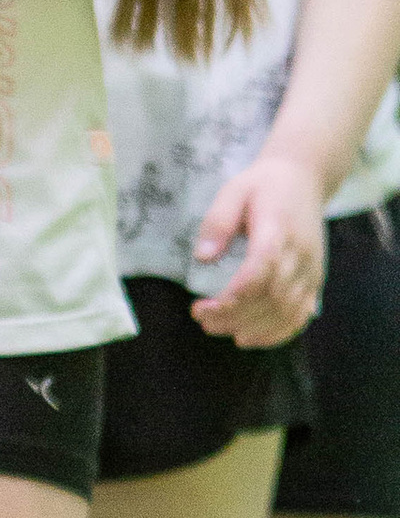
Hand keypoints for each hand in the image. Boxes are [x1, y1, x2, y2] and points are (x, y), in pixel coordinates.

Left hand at [189, 154, 324, 348]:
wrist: (305, 179)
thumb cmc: (264, 185)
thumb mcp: (234, 190)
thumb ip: (218, 221)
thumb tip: (202, 257)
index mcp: (279, 230)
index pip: (262, 269)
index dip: (235, 295)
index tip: (204, 306)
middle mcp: (301, 254)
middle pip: (272, 297)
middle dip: (235, 316)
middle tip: (202, 320)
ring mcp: (312, 269)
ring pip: (288, 311)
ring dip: (253, 329)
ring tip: (218, 329)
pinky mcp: (315, 279)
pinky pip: (302, 314)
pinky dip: (278, 333)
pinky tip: (251, 338)